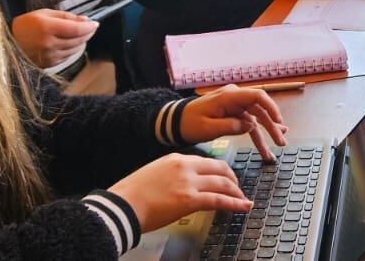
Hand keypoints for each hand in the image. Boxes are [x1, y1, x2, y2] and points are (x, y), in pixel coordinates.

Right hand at [10, 8, 96, 67]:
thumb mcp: (44, 14)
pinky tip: (70, 43)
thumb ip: (66, 16)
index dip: (89, 27)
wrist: (8, 43)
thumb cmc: (25, 25)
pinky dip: (72, 49)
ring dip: (81, 41)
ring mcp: (49, 56)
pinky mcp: (49, 64)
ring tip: (80, 33)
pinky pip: (68, 57)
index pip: (76, 29)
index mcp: (47, 28)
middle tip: (91, 27)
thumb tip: (85, 20)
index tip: (96, 23)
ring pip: (75, 49)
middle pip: (78, 40)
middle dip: (88, 33)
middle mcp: (49, 43)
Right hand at [108, 154, 249, 233]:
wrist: (122, 205)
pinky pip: (219, 200)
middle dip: (233, 179)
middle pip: (220, 168)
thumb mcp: (155, 175)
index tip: (225, 178)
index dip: (220, 171)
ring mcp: (188, 183)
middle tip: (237, 188)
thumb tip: (184, 186)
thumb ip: (173, 176)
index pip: (206, 161)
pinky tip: (243, 206)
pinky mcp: (189, 200)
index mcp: (176, 158)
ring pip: (223, 183)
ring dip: (236, 192)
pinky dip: (235, 203)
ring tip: (242, 199)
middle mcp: (185, 167)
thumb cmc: (132, 194)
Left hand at [179, 85, 288, 160]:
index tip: (279, 122)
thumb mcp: (208, 128)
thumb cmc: (189, 123)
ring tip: (278, 147)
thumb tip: (251, 126)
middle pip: (260, 110)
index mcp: (229, 96)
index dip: (271, 108)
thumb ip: (231, 126)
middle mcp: (235, 98)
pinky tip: (265, 148)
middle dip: (272, 126)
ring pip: (257, 119)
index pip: (257, 96)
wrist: (176, 122)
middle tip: (281, 142)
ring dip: (267, 133)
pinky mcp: (233, 115)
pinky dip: (256, 136)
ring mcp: (235, 106)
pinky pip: (249, 125)